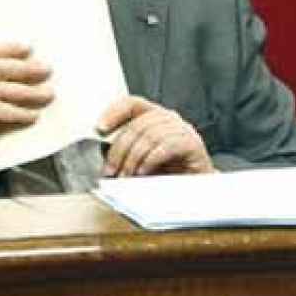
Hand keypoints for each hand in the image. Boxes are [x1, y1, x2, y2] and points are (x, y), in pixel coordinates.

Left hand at [95, 96, 214, 176]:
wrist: (196, 192)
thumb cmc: (166, 174)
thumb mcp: (139, 160)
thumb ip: (124, 153)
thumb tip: (102, 155)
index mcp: (153, 117)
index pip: (132, 104)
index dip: (114, 112)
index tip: (99, 128)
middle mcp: (169, 119)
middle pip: (137, 124)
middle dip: (119, 150)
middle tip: (111, 171)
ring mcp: (183, 129)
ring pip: (150, 135)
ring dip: (133, 158)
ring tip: (126, 176)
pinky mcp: (193, 144)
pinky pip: (167, 145)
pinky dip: (151, 159)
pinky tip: (143, 172)